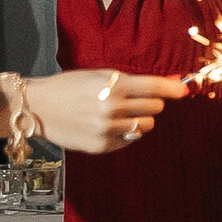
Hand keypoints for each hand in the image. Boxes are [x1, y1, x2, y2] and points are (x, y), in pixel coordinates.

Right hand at [17, 70, 187, 153]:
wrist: (37, 107)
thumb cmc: (70, 87)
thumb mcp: (100, 75)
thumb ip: (136, 81)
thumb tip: (173, 82)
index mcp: (113, 86)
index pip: (155, 88)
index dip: (173, 89)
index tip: (184, 90)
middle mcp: (112, 108)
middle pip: (155, 108)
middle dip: (150, 103)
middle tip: (134, 100)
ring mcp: (107, 129)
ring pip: (146, 125)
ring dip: (139, 118)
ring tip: (120, 113)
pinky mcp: (101, 145)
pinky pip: (130, 139)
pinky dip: (125, 132)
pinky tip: (107, 125)